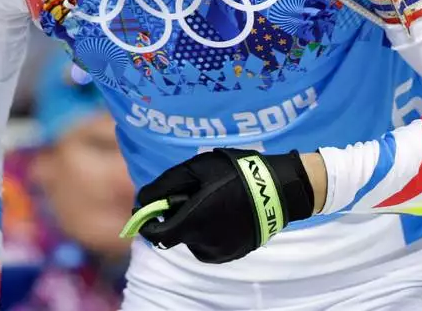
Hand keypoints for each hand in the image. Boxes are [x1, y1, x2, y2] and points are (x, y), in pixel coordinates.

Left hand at [135, 147, 315, 262]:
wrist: (278, 189)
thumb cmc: (236, 173)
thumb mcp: (198, 168)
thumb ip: (166, 184)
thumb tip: (143, 200)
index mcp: (192, 221)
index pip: (155, 235)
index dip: (148, 222)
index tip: (153, 209)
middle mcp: (202, 242)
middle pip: (176, 234)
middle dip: (178, 217)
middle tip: (193, 196)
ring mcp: (219, 251)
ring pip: (193, 240)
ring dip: (194, 225)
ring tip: (215, 202)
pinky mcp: (233, 253)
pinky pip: (211, 244)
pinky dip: (211, 232)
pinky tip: (226, 213)